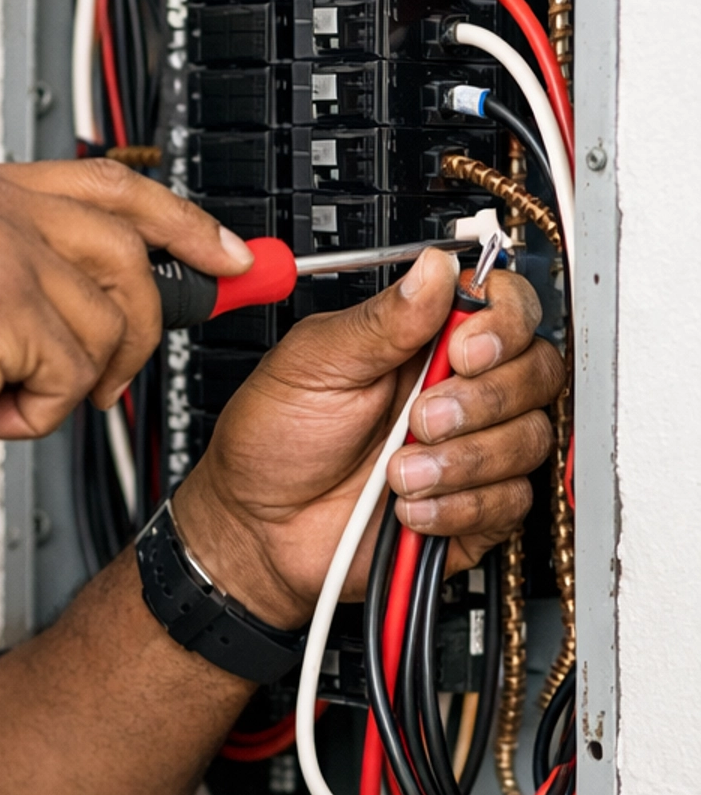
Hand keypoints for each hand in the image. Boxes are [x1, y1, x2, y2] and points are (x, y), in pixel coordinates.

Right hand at [0, 158, 249, 473]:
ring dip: (71, 380)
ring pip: (110, 318)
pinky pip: (77, 368)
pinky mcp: (5, 301)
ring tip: (5, 391)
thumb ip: (29, 262)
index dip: (180, 221)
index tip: (228, 254)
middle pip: (131, 245)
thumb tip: (129, 286)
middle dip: (145, 325)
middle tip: (108, 378)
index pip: (109, 182)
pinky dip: (40, 409)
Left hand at [174, 247, 562, 627]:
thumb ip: (381, 320)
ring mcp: (471, 450)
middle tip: (420, 418)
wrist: (256, 526)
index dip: (503, 327)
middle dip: (482, 399)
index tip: (462, 351)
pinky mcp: (475, 510)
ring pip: (528, 439)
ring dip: (463, 459)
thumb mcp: (313, 363)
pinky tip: (411, 507)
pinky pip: (509, 502)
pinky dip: (458, 506)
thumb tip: (434, 268)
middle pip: (537, 372)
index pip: (508, 310)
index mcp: (425, 341)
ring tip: (398, 471)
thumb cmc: (273, 438)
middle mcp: (459, 390)